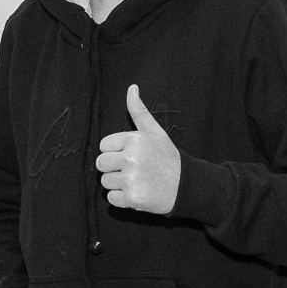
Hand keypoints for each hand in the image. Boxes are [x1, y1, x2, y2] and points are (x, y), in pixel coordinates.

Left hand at [96, 85, 180, 213]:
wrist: (185, 186)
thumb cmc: (167, 158)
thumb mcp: (155, 132)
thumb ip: (139, 111)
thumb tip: (132, 88)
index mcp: (134, 139)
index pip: (103, 146)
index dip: (115, 152)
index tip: (130, 156)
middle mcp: (131, 158)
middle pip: (101, 164)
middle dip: (113, 168)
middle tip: (132, 170)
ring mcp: (131, 179)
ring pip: (105, 182)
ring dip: (117, 184)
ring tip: (136, 181)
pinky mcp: (132, 198)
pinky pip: (111, 199)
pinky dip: (121, 199)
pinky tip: (136, 192)